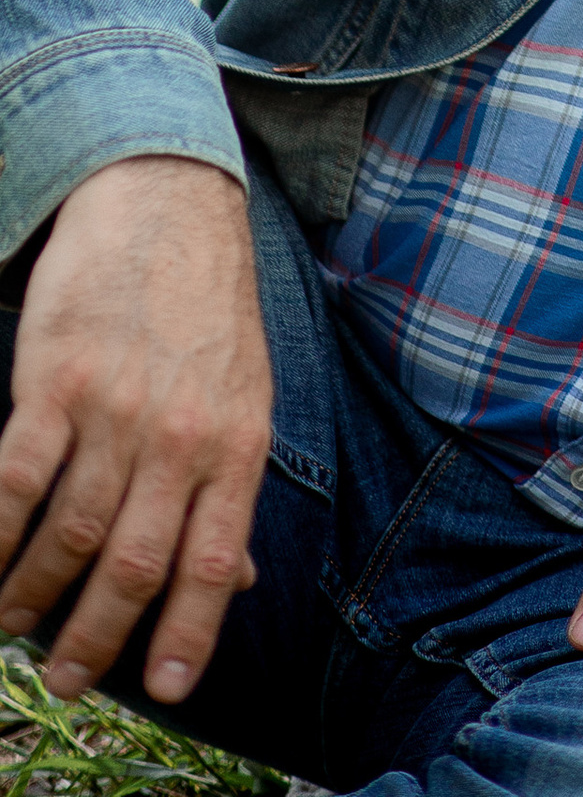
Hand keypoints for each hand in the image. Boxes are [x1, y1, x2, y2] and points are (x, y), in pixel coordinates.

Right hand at [0, 156, 271, 707]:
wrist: (167, 205)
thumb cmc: (205, 312)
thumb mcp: (246, 394)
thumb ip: (232, 488)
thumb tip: (239, 581)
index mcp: (237, 440)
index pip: (216, 558)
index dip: (192, 632)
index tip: (170, 690)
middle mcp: (181, 432)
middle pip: (135, 563)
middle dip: (97, 636)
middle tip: (68, 680)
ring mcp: (118, 407)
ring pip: (72, 533)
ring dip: (35, 594)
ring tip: (13, 625)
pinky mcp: (56, 381)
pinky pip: (17, 483)